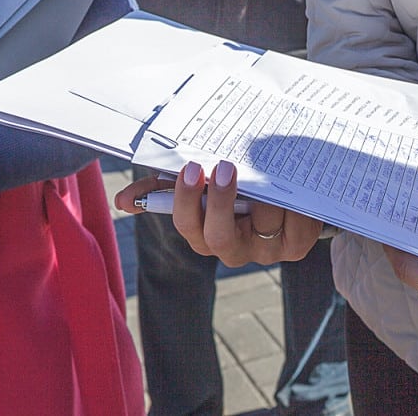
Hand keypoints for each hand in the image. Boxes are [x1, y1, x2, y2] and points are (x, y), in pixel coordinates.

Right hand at [115, 160, 322, 266]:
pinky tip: (291, 180)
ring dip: (265, 193)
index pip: (186, 224)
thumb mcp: (202, 182)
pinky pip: (294, 221)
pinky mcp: (296, 245)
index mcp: (205, 234)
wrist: (288, 193)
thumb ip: (162, 187)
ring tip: (266, 166)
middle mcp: (234, 249)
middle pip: (218, 236)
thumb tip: (121, 201)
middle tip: (223, 166)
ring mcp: (266, 250)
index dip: (184, 200)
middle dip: (218, 202)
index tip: (189, 168)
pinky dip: (293, 199)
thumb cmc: (236, 185)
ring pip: (261, 222)